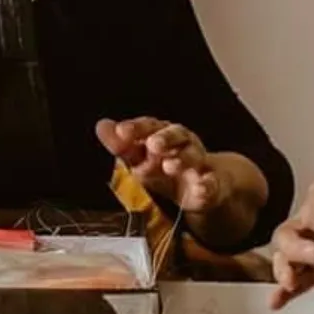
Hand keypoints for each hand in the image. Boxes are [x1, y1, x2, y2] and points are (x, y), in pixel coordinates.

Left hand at [96, 117, 221, 212]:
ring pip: (193, 156)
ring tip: (170, 165)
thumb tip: (101, 126)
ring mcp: (198, 162)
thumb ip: (120, 144)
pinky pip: (211, 183)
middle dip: (164, 138)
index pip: (148, 125)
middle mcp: (182, 142)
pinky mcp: (211, 184)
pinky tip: (201, 187)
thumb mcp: (139, 157)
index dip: (135, 128)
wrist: (198, 187)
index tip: (121, 132)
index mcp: (161, 132)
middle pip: (174, 134)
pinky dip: (207, 185)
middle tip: (152, 145)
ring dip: (183, 159)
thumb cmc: (161, 165)